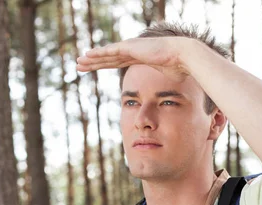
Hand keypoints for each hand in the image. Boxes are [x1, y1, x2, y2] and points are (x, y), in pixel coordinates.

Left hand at [76, 36, 191, 82]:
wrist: (182, 57)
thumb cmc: (179, 69)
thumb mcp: (168, 81)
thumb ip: (163, 88)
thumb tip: (169, 100)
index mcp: (139, 58)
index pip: (117, 63)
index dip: (104, 65)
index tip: (94, 68)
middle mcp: (133, 51)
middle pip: (108, 58)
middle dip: (93, 62)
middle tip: (80, 66)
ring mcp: (131, 48)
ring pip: (106, 55)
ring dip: (91, 59)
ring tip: (79, 62)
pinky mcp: (130, 47)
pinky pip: (110, 52)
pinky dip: (98, 54)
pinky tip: (87, 56)